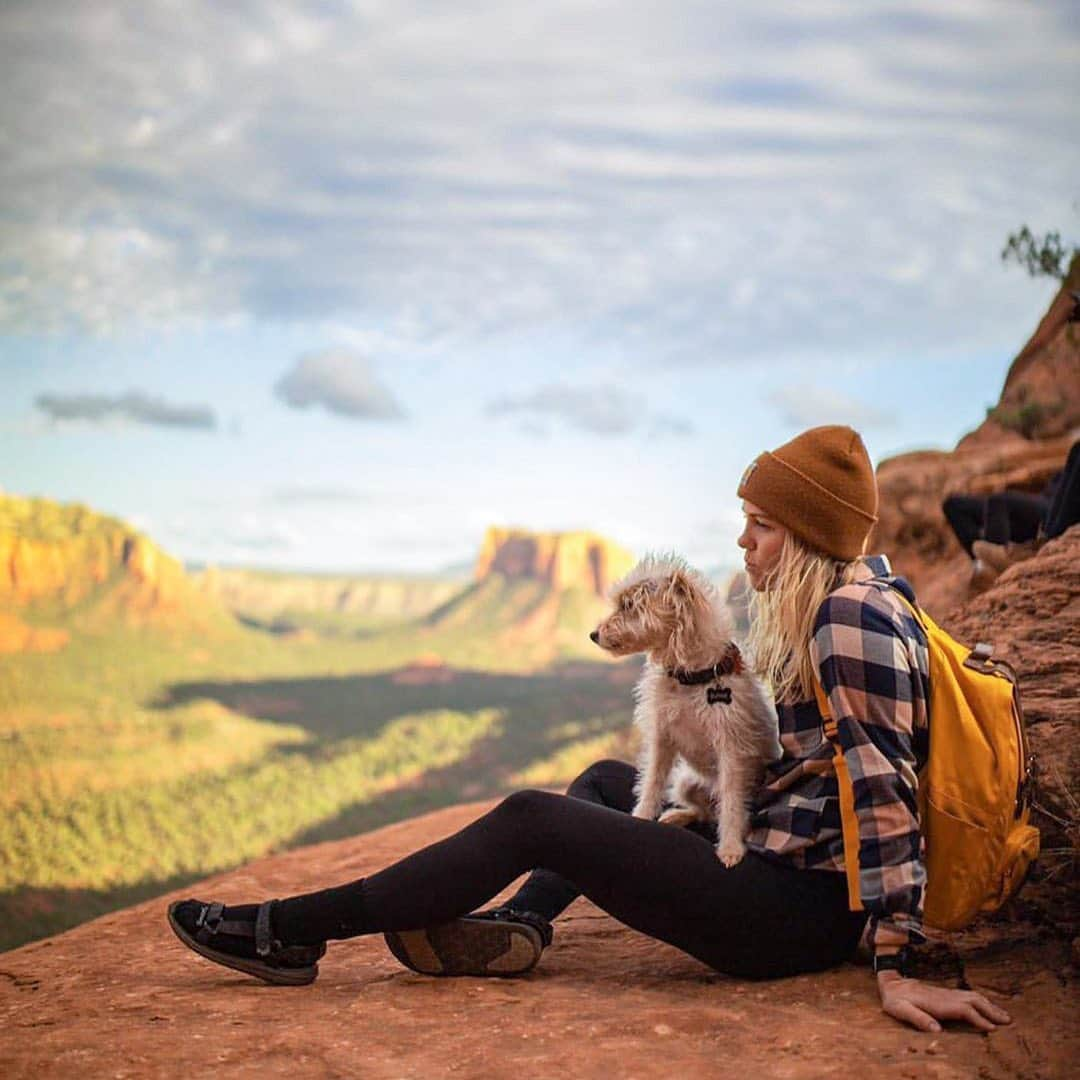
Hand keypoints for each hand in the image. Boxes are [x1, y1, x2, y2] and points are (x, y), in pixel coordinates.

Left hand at [877, 971, 1011, 1032]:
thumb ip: (918, 1019)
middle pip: (974, 1001)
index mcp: (938, 1003)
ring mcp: (947, 994)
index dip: (979, 1019)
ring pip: (973, 997)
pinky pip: (969, 996)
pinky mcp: (947, 994)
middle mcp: (946, 997)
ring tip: (1005, 1016)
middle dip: (992, 1010)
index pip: (964, 1010)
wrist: (892, 983)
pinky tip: (989, 1007)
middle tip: (1009, 1022)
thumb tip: (937, 1030)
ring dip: (990, 1005)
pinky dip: (982, 1001)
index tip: (993, 1029)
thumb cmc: (895, 1000)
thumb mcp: (900, 1009)